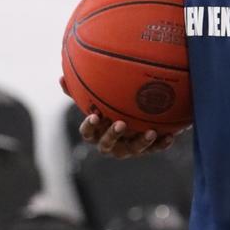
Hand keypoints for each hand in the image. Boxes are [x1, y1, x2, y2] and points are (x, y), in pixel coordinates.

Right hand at [58, 76, 175, 158]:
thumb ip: (79, 92)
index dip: (90, 126)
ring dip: (140, 142)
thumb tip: (60, 78)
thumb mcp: (94, 100)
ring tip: (150, 132)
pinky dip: (161, 144)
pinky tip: (170, 136)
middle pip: (107, 144)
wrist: (133, 120)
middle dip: (113, 135)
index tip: (94, 116)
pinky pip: (153, 149)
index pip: (87, 133)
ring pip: (132, 150)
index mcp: (96, 132)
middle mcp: (110, 144)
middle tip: (121, 124)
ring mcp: (127, 149)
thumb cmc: (108, 109)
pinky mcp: (144, 150)